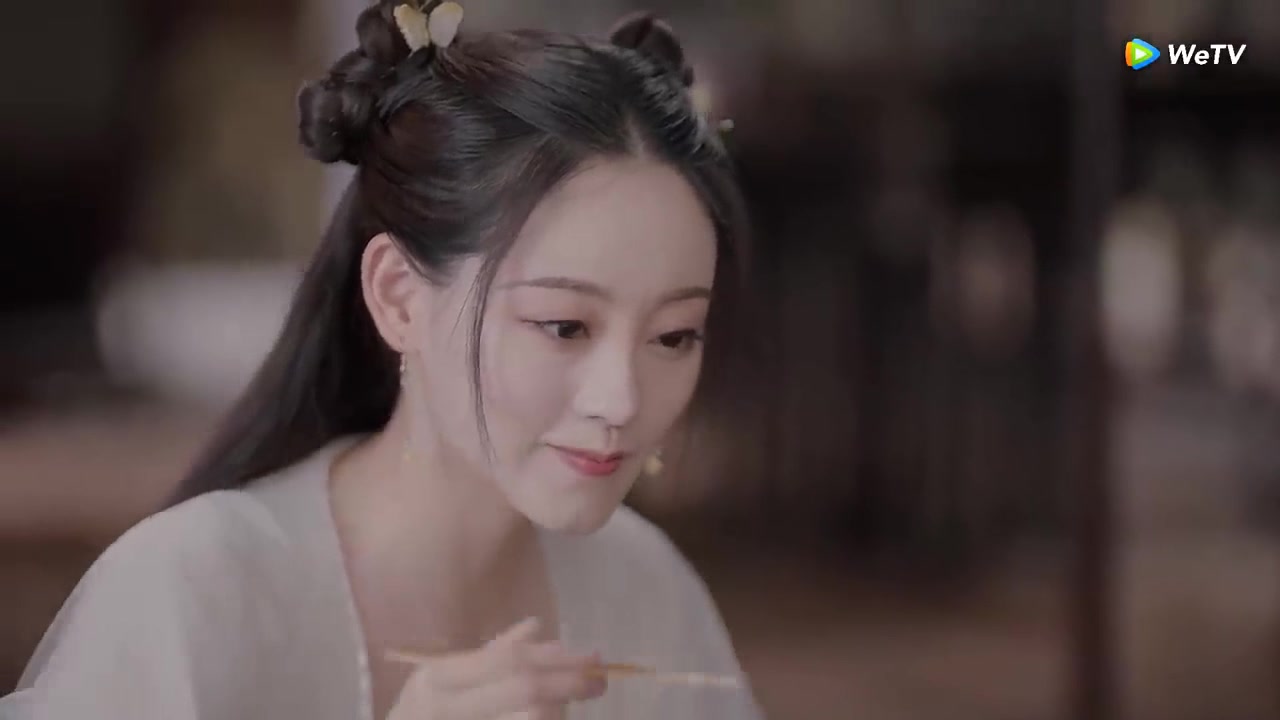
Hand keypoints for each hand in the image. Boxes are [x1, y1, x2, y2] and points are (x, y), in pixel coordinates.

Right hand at [386, 617, 606, 718]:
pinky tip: (555, 717)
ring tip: (575, 701)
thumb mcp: (441, 679)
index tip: (591, 656)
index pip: (507, 660)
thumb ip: (487, 654)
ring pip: (530, 718)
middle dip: (569, 682)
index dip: (555, 656)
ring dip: (559, 709)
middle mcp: (445, 708)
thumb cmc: (420, 715)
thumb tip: (536, 626)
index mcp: (438, 679)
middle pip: (524, 690)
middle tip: (600, 681)